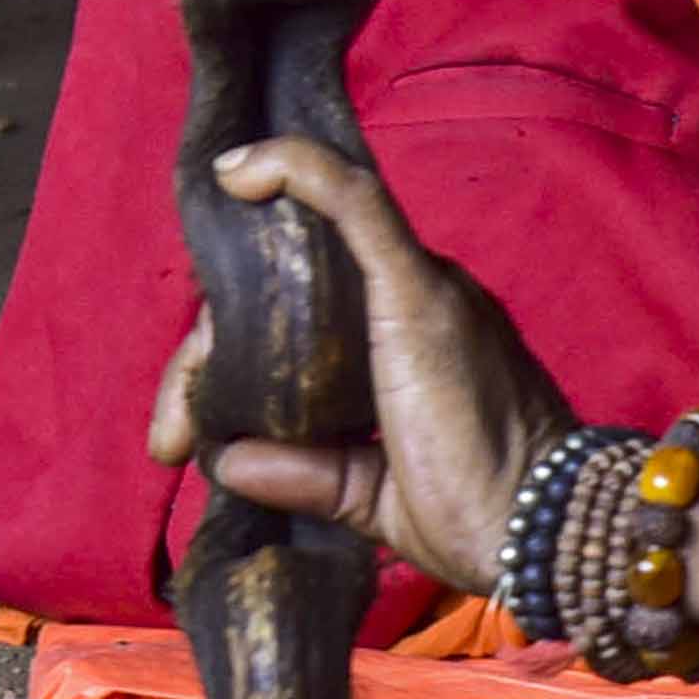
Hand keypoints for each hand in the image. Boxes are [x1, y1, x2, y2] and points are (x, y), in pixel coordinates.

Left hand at [146, 138, 571, 597]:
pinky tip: (242, 170)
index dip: (224, 361)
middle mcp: (416, 299)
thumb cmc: (471, 513)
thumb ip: (302, 471)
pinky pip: (353, 205)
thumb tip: (229, 459)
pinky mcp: (417, 289)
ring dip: (215, 325)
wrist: (530, 528)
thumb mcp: (364, 493)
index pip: (304, 315)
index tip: (179, 434)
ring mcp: (421, 287)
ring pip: (293, 261)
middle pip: (284, 290)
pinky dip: (300, 173)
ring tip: (173, 419)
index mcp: (410, 339)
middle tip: (168, 436)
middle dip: (204, 357)